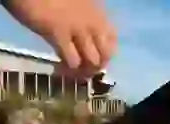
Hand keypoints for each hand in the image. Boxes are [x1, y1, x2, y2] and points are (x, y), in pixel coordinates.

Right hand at [0, 0, 117, 78]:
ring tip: (68, 71)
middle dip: (95, 67)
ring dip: (82, 71)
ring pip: (93, 61)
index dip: (104, 55)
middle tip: (80, 71)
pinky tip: (57, 68)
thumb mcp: (74, 5)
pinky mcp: (58, 33)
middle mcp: (92, 20)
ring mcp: (77, 28)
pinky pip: (72, 61)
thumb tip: (82, 41)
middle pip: (106, 55)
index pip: (112, 40)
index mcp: (96, 12)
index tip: (92, 61)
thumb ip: (81, 19)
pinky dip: (66, 70)